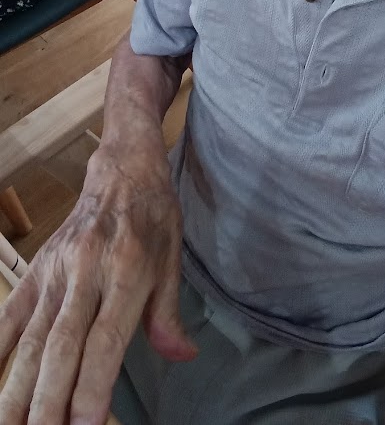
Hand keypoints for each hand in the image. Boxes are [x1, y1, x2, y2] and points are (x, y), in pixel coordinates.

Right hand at [0, 140, 196, 424]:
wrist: (123, 170)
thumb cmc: (154, 218)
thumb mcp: (174, 259)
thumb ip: (168, 313)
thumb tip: (181, 356)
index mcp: (128, 269)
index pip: (106, 338)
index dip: (94, 384)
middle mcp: (87, 270)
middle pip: (62, 346)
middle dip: (50, 401)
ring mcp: (56, 270)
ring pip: (31, 338)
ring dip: (18, 388)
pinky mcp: (36, 268)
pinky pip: (9, 315)